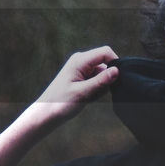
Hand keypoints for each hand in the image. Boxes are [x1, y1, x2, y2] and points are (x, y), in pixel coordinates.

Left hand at [0, 46, 119, 165]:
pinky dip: (97, 89)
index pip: (106, 52)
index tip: (118, 79)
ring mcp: (82, 69)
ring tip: (89, 97)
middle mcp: (82, 61)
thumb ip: (101, 81)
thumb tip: (117, 70)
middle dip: (107, 78)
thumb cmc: (61, 103)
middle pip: (106, 63)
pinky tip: (87, 98)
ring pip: (103, 73)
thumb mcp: (83, 93)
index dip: (116, 63)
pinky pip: (97, 80)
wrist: (46, 113)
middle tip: (96, 93)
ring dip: (101, 86)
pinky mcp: (82, 77)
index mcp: (80, 60)